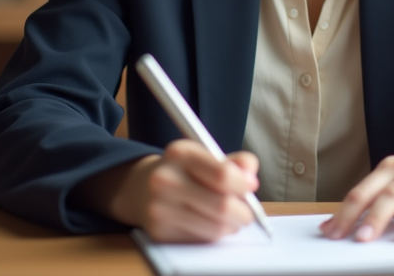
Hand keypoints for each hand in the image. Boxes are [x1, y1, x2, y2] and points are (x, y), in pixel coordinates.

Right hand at [123, 140, 260, 242]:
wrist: (142, 187)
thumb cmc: (184, 171)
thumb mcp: (206, 156)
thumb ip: (236, 162)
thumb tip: (251, 180)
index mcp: (179, 153)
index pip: (222, 174)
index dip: (243, 185)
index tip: (251, 187)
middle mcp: (165, 179)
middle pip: (222, 206)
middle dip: (244, 212)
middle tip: (248, 212)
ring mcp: (159, 208)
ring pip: (214, 227)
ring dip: (231, 226)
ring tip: (231, 218)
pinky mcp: (158, 232)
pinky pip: (201, 239)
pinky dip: (214, 234)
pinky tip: (211, 224)